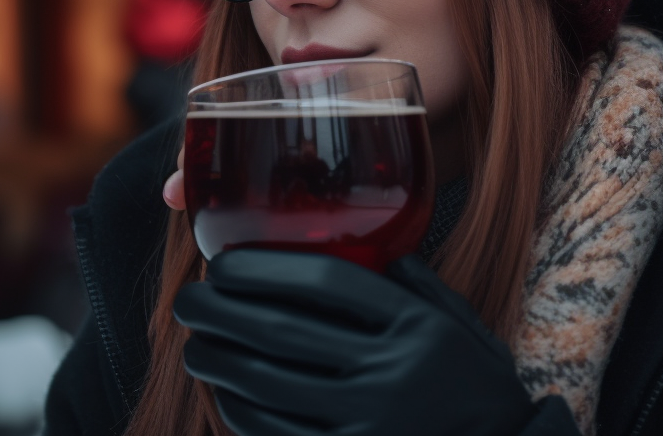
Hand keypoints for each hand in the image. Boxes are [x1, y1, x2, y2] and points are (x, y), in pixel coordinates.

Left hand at [173, 250, 537, 435]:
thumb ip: (414, 288)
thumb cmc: (474, 389)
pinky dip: (239, 412)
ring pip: (267, 385)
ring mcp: (369, 426)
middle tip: (188, 300)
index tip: (226, 262)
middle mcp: (393, 374)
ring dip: (218, 361)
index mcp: (418, 328)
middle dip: (220, 311)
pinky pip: (274, 435)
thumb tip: (365, 246)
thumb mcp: (461, 328)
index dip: (267, 266)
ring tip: (195, 345)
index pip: (329, 280)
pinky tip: (226, 395)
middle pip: (284, 330)